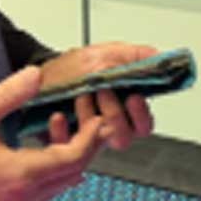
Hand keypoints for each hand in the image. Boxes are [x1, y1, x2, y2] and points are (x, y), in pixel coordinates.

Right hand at [0, 66, 105, 200]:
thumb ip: (9, 95)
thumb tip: (37, 73)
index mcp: (22, 174)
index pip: (74, 157)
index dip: (90, 137)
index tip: (98, 118)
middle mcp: (22, 198)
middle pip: (71, 174)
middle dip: (84, 148)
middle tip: (87, 121)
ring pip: (55, 187)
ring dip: (64, 161)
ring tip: (54, 127)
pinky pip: (37, 195)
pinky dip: (47, 174)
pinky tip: (36, 154)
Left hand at [37, 42, 158, 151]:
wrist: (40, 75)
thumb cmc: (73, 67)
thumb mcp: (105, 54)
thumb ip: (134, 57)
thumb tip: (160, 57)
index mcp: (122, 109)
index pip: (143, 124)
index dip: (141, 114)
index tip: (134, 97)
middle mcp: (106, 126)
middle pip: (124, 138)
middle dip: (115, 114)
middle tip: (104, 91)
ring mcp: (85, 136)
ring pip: (98, 143)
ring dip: (90, 117)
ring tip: (82, 95)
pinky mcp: (63, 143)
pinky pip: (66, 146)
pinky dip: (63, 130)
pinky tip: (59, 115)